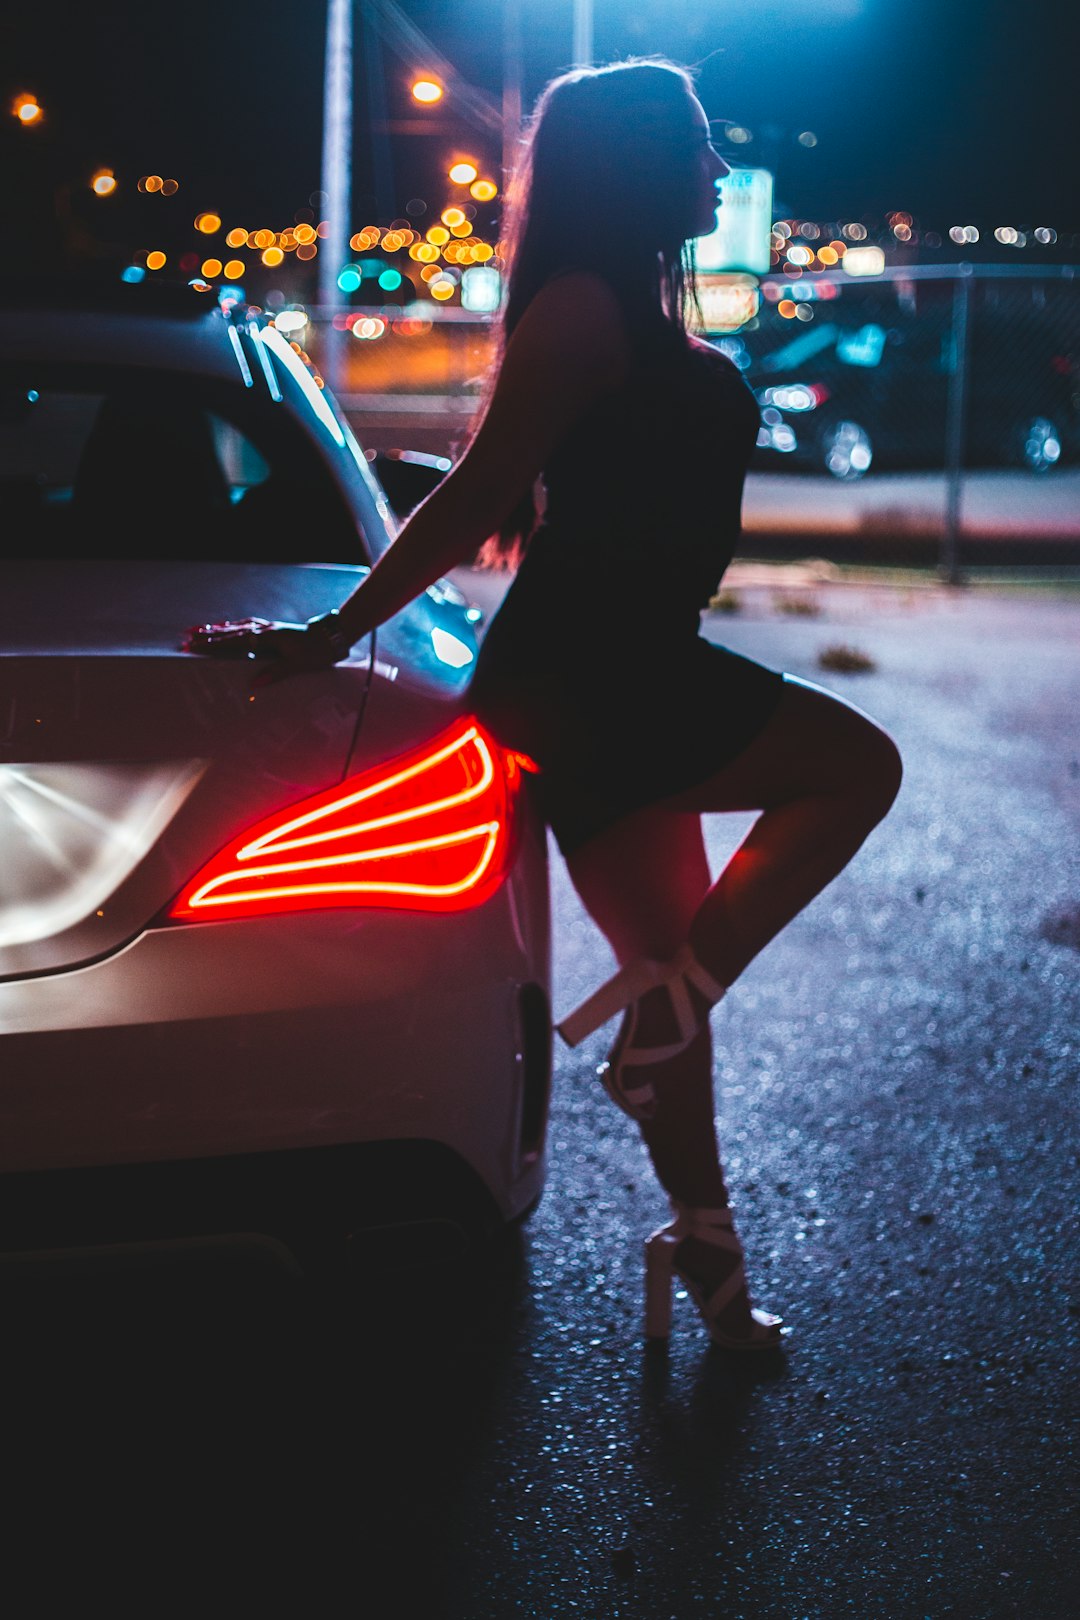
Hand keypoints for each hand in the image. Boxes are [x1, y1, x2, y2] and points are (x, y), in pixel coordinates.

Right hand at [184, 614, 349, 686]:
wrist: (332, 636)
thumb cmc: (317, 652)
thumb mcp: (298, 665)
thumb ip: (275, 673)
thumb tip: (254, 684)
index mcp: (268, 638)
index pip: (235, 642)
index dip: (214, 645)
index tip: (195, 647)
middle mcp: (265, 629)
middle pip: (230, 632)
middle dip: (207, 637)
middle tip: (185, 640)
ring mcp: (267, 627)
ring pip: (236, 627)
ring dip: (216, 629)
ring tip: (195, 631)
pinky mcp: (271, 628)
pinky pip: (246, 626)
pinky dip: (231, 626)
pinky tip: (223, 627)